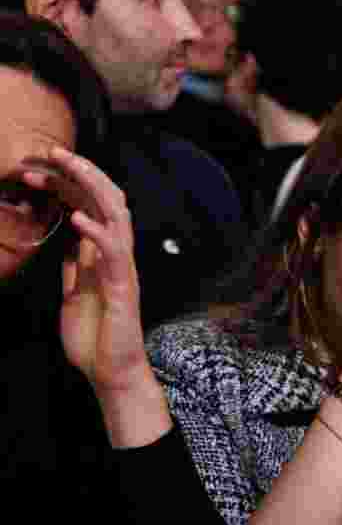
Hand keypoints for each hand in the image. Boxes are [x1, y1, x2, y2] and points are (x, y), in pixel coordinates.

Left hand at [27, 147, 147, 392]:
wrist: (110, 371)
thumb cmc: (95, 337)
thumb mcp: (73, 293)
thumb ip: (74, 266)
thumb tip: (66, 239)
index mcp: (103, 254)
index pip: (91, 206)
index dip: (68, 184)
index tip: (37, 170)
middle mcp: (116, 254)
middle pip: (107, 199)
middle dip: (81, 172)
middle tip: (52, 152)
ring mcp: (121, 268)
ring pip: (116, 215)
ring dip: (91, 188)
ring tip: (68, 168)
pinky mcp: (122, 287)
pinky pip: (113, 253)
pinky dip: (96, 232)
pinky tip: (76, 218)